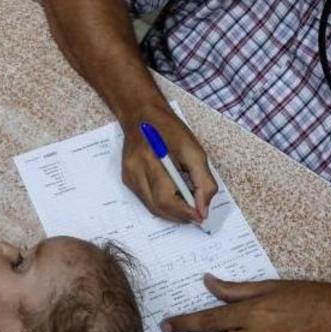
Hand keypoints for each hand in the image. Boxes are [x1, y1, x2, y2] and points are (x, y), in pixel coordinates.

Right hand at [121, 103, 216, 223]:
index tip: (200, 216)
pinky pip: (146, 200)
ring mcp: (129, 176)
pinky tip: (172, 196)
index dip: (185, 212)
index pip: (167, 198)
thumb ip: (203, 181)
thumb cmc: (170, 130)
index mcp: (153, 159)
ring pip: (152, 207)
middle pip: (158, 207)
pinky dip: (161, 204)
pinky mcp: (127, 178)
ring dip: (171, 212)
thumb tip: (203, 209)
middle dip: (180, 216)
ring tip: (186, 207)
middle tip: (196, 215)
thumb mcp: (195, 151)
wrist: (142, 115)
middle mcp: (137, 169)